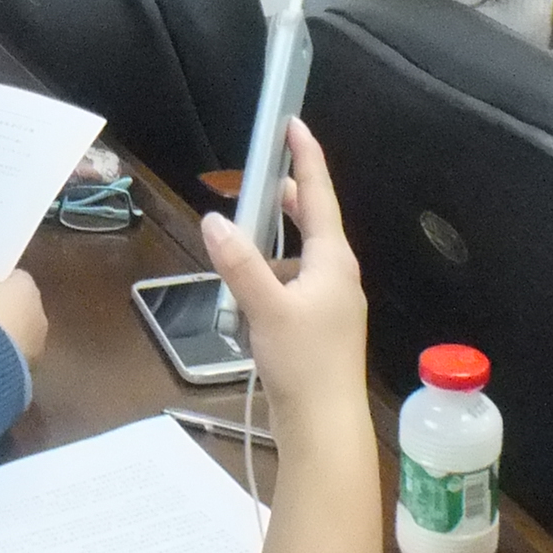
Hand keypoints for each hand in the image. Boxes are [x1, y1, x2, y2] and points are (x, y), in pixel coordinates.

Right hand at [0, 269, 46, 366]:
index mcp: (27, 287)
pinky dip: (2, 354)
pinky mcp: (31, 366)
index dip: (0, 282)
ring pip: (21, 333)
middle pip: (22, 306)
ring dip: (5, 335)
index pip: (18, 277)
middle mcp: (39, 313)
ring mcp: (38, 343)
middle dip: (5, 310)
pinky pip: (14, 354)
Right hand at [203, 120, 366, 420]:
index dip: (307, 159)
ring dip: (273, 245)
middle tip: (261, 176)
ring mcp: (331, 305)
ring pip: (300, 258)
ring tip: (239, 241)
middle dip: (288, 199)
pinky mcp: (319, 330)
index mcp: (333, 262)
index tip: (295, 125)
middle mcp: (337, 277)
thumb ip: (239, 264)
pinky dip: (270, 279)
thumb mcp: (266, 309)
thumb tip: (215, 220)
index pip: (319, 197)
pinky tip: (245, 297)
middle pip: (314, 223)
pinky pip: (293, 287)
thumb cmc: (304, 364)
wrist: (324, 427)